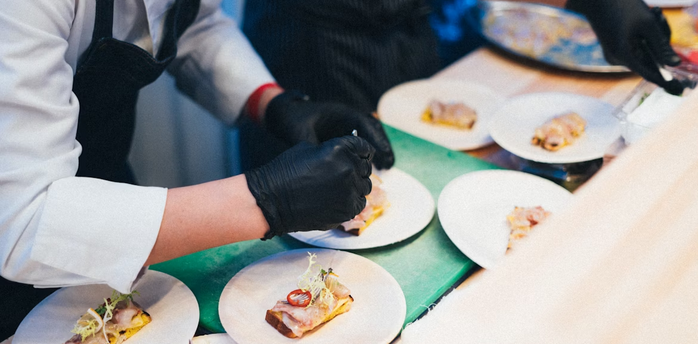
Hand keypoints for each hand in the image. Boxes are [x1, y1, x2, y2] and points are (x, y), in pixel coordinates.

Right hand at [244, 136, 374, 238]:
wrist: (271, 200)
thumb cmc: (285, 171)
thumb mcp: (308, 149)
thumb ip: (333, 150)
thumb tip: (347, 153)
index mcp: (340, 149)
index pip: (364, 147)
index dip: (361, 152)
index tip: (358, 156)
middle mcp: (349, 168)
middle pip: (366, 168)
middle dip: (357, 169)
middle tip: (343, 174)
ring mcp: (349, 191)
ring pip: (364, 187)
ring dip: (355, 186)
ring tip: (338, 189)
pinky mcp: (347, 210)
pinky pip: (359, 204)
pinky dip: (351, 202)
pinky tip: (337, 200)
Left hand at [264, 91, 394, 168]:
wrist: (282, 113)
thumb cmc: (292, 120)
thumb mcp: (301, 134)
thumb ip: (314, 147)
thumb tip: (326, 164)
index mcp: (341, 113)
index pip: (365, 124)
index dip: (376, 140)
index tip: (382, 156)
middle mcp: (347, 117)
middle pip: (373, 129)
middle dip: (382, 146)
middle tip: (390, 164)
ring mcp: (345, 124)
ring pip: (369, 135)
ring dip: (377, 149)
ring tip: (386, 167)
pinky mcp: (342, 133)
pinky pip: (360, 142)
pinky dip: (367, 153)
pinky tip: (368, 168)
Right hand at [567, 0, 684, 94]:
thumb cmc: (622, 6)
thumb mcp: (648, 24)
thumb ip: (662, 46)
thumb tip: (674, 64)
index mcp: (623, 54)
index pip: (649, 73)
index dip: (665, 80)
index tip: (677, 89)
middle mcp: (615, 59)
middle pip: (647, 62)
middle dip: (658, 46)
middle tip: (659, 18)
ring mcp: (612, 55)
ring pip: (640, 56)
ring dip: (650, 40)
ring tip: (651, 14)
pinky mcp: (612, 50)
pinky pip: (633, 51)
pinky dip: (641, 40)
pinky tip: (641, 21)